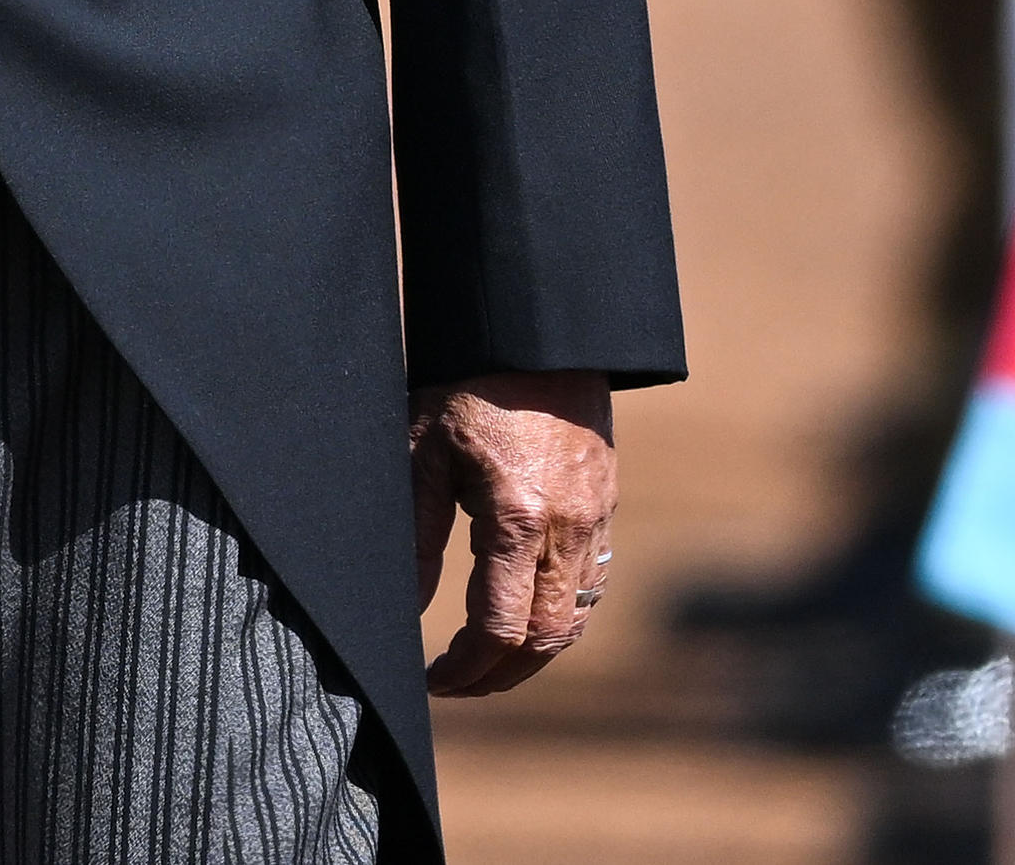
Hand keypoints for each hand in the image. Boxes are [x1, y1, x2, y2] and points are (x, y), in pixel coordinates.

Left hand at [411, 371, 617, 696]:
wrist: (540, 334)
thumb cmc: (470, 387)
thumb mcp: (425, 457)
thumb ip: (416, 541)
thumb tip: (408, 613)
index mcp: (517, 517)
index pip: (499, 629)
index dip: (465, 670)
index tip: (432, 678)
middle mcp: (567, 526)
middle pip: (547, 639)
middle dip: (500, 675)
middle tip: (458, 682)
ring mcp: (596, 517)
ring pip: (576, 617)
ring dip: (534, 652)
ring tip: (489, 659)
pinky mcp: (607, 503)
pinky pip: (592, 582)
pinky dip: (561, 614)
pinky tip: (526, 611)